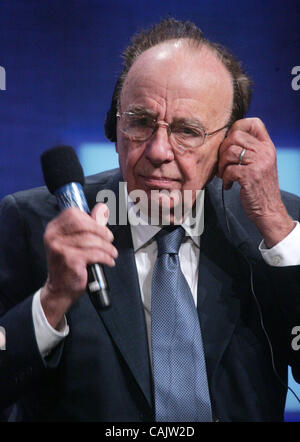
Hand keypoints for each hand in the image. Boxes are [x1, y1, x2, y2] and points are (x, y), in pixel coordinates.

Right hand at [40, 203, 117, 328]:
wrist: (59, 289)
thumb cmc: (67, 265)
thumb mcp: (73, 243)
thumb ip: (86, 226)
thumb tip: (101, 210)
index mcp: (53, 229)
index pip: (73, 214)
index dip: (90, 219)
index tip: (101, 227)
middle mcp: (54, 237)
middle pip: (84, 224)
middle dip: (101, 232)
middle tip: (109, 239)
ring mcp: (60, 248)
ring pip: (91, 240)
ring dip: (107, 247)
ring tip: (112, 253)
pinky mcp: (70, 260)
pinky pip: (95, 254)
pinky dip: (106, 257)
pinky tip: (109, 261)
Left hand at [217, 117, 293, 246]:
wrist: (268, 210)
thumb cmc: (259, 187)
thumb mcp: (260, 164)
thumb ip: (249, 150)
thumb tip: (226, 139)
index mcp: (267, 146)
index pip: (253, 123)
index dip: (237, 128)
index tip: (229, 143)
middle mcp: (265, 152)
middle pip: (235, 136)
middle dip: (223, 150)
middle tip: (223, 164)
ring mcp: (259, 163)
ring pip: (230, 152)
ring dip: (222, 165)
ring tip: (224, 175)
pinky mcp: (250, 176)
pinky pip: (229, 170)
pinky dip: (225, 179)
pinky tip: (228, 185)